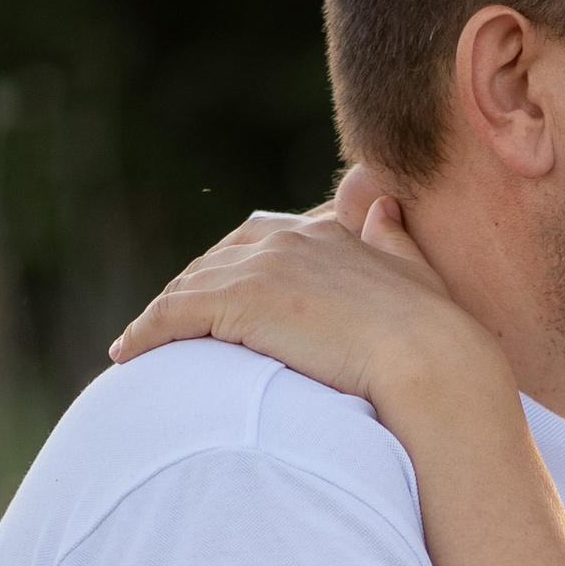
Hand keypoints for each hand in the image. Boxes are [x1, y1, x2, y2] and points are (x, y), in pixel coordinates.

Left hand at [108, 170, 503, 424]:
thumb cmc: (436, 334)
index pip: (258, 242)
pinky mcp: (237, 304)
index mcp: (325, 234)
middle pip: (215, 262)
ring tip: (138, 344)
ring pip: (188, 289)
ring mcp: (259, 269)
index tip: (211, 296)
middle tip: (163, 324)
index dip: (229, 269)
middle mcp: (286, 241)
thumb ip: (392, 239)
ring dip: (160, 316)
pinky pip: (173, 316)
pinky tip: (128, 355)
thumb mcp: (415, 275)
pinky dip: (146, 333)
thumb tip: (381, 205)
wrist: (431, 360)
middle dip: (187, 291)